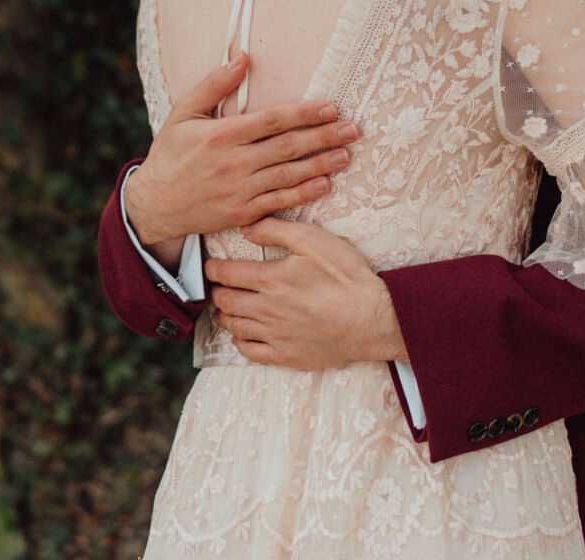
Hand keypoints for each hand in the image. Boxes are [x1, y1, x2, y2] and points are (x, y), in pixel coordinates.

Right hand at [123, 54, 358, 245]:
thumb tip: (242, 58)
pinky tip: (324, 184)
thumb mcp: (183, 113)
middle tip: (353, 129)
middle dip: (324, 137)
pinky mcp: (242, 213)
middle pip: (288, 147)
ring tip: (346, 154)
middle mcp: (234, 162)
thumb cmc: (170, 154)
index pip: (273, 120)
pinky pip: (279, 202)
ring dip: (321, 164)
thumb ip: (213, 85)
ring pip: (289, 175)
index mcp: (222, 135)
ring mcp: (240, 190)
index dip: (305, 113)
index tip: (330, 107)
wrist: (153, 205)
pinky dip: (303, 194)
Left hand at [204, 218, 407, 368]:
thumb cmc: (347, 277)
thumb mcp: (314, 240)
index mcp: (269, 280)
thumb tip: (247, 230)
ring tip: (224, 309)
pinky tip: (241, 336)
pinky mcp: (286, 355)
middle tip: (216, 286)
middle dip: (216, 291)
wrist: (373, 319)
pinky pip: (251, 352)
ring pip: (234, 327)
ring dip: (224, 316)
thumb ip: (276, 230)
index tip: (210, 266)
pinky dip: (240, 343)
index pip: (226, 274)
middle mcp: (265, 309)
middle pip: (226, 301)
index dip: (212, 268)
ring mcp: (275, 335)